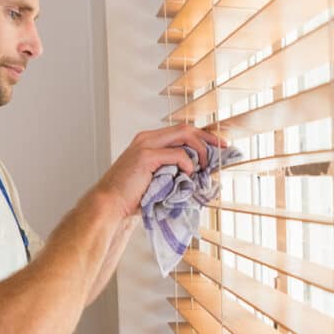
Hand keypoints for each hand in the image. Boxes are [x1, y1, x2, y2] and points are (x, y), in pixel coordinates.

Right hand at [98, 123, 227, 218]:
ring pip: (184, 135)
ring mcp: (145, 145)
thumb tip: (199, 172)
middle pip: (186, 128)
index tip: (219, 145)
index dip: (203, 136)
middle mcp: (147, 138)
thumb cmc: (132, 196)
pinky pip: (177, 154)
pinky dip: (187, 165)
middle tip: (223, 148)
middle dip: (208, 138)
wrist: (110, 204)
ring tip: (203, 168)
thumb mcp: (158, 177)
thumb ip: (174, 169)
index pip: (181, 131)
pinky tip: (188, 176)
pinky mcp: (146, 156)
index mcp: (148, 141)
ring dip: (200, 151)